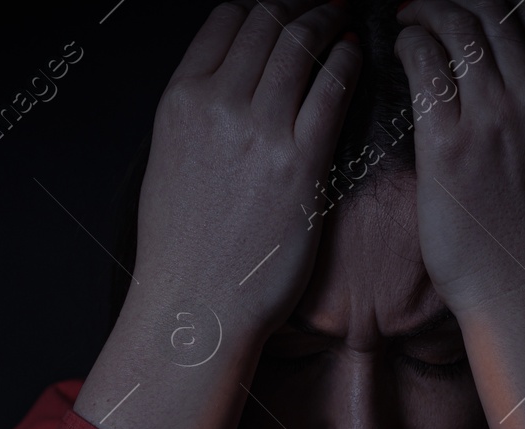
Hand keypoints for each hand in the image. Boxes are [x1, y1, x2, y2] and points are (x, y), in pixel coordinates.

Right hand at [132, 1, 361, 338]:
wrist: (198, 304)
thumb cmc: (184, 246)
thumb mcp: (168, 161)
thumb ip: (197, 114)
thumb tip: (225, 84)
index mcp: (181, 99)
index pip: (227, 19)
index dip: (261, 4)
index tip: (283, 7)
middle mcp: (218, 103)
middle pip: (268, 20)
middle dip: (300, 4)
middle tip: (323, 3)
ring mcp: (261, 130)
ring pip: (302, 43)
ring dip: (327, 21)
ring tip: (343, 18)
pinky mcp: (302, 161)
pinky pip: (332, 89)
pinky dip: (348, 61)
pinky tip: (356, 55)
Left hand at [392, 0, 524, 321]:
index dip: (493, 0)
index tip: (469, 4)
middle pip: (491, 9)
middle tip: (427, 4)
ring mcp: (493, 117)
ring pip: (456, 27)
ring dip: (426, 12)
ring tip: (408, 18)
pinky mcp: (449, 142)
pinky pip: (424, 65)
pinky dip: (409, 43)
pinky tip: (400, 47)